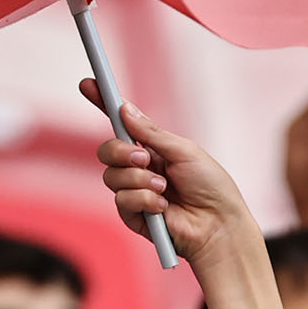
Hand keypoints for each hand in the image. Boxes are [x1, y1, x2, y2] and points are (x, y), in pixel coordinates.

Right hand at [90, 87, 262, 273]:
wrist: (219, 223)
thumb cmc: (210, 186)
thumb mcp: (183, 150)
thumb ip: (151, 132)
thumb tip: (124, 108)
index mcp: (152, 148)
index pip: (122, 124)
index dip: (103, 104)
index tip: (88, 85)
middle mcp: (140, 168)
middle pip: (107, 151)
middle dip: (120, 151)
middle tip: (143, 158)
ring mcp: (135, 192)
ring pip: (111, 177)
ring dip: (139, 180)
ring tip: (164, 188)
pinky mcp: (134, 216)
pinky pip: (121, 201)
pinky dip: (144, 200)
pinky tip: (163, 207)